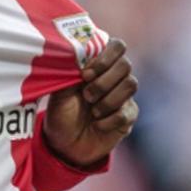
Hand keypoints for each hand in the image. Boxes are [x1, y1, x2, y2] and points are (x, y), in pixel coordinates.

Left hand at [43, 38, 138, 167]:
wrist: (65, 144)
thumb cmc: (61, 112)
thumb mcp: (59, 92)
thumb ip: (69, 72)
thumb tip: (79, 57)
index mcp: (98, 65)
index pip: (116, 46)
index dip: (104, 58)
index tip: (86, 74)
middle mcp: (114, 77)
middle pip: (126, 65)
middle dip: (104, 81)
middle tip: (86, 95)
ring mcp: (123, 96)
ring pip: (131, 85)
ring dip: (108, 100)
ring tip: (92, 111)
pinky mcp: (128, 116)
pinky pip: (127, 112)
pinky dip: (109, 120)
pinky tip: (97, 124)